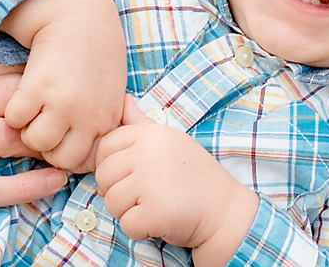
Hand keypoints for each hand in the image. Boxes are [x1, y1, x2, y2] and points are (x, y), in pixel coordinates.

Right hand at [0, 0, 127, 171]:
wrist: (81, 14)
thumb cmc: (94, 51)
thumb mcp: (108, 91)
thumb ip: (99, 121)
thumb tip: (82, 152)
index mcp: (106, 118)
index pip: (83, 160)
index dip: (66, 152)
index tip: (58, 138)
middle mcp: (87, 115)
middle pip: (58, 157)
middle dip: (46, 145)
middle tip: (41, 123)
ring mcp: (62, 103)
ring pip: (35, 140)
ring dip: (27, 128)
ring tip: (31, 108)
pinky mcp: (38, 87)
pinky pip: (16, 117)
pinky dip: (13, 109)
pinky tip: (21, 93)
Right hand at [0, 52, 71, 265]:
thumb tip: (28, 50)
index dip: (40, 69)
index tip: (73, 76)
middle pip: (7, 96)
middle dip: (46, 105)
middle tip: (80, 114)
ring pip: (2, 137)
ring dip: (43, 143)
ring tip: (72, 146)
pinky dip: (29, 185)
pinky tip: (55, 180)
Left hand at [94, 96, 259, 266]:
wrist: (224, 210)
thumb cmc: (194, 176)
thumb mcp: (170, 140)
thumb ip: (141, 122)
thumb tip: (122, 98)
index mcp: (151, 134)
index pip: (105, 145)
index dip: (111, 165)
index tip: (132, 175)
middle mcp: (149, 153)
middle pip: (104, 175)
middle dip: (118, 191)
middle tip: (145, 194)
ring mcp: (151, 181)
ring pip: (111, 202)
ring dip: (129, 212)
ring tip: (154, 206)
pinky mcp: (154, 211)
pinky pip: (126, 225)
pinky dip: (141, 230)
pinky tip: (160, 220)